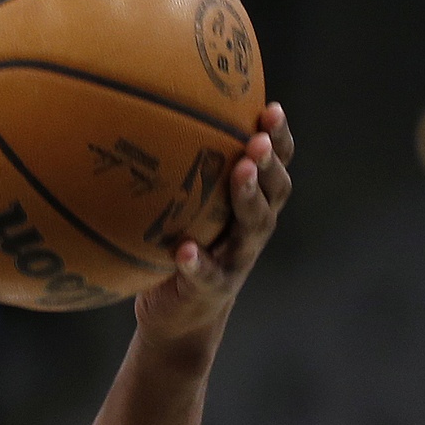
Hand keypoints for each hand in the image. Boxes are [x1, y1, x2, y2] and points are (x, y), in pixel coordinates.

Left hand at [134, 103, 294, 348]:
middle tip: (258, 139)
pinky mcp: (212, 289)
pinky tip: (187, 250)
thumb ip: (181, 173)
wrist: (178, 316)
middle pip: (274, 191)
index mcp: (249, 205)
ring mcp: (236, 260)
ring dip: (248, 198)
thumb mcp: (184, 208)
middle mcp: (251, 230)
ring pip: (252, 227)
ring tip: (240, 172)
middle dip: (269, 162)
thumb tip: (144, 112)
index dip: (279, 138)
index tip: (271, 108)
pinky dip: (199, 263)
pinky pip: (208, 275)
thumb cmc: (179, 246)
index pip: (274, 165)